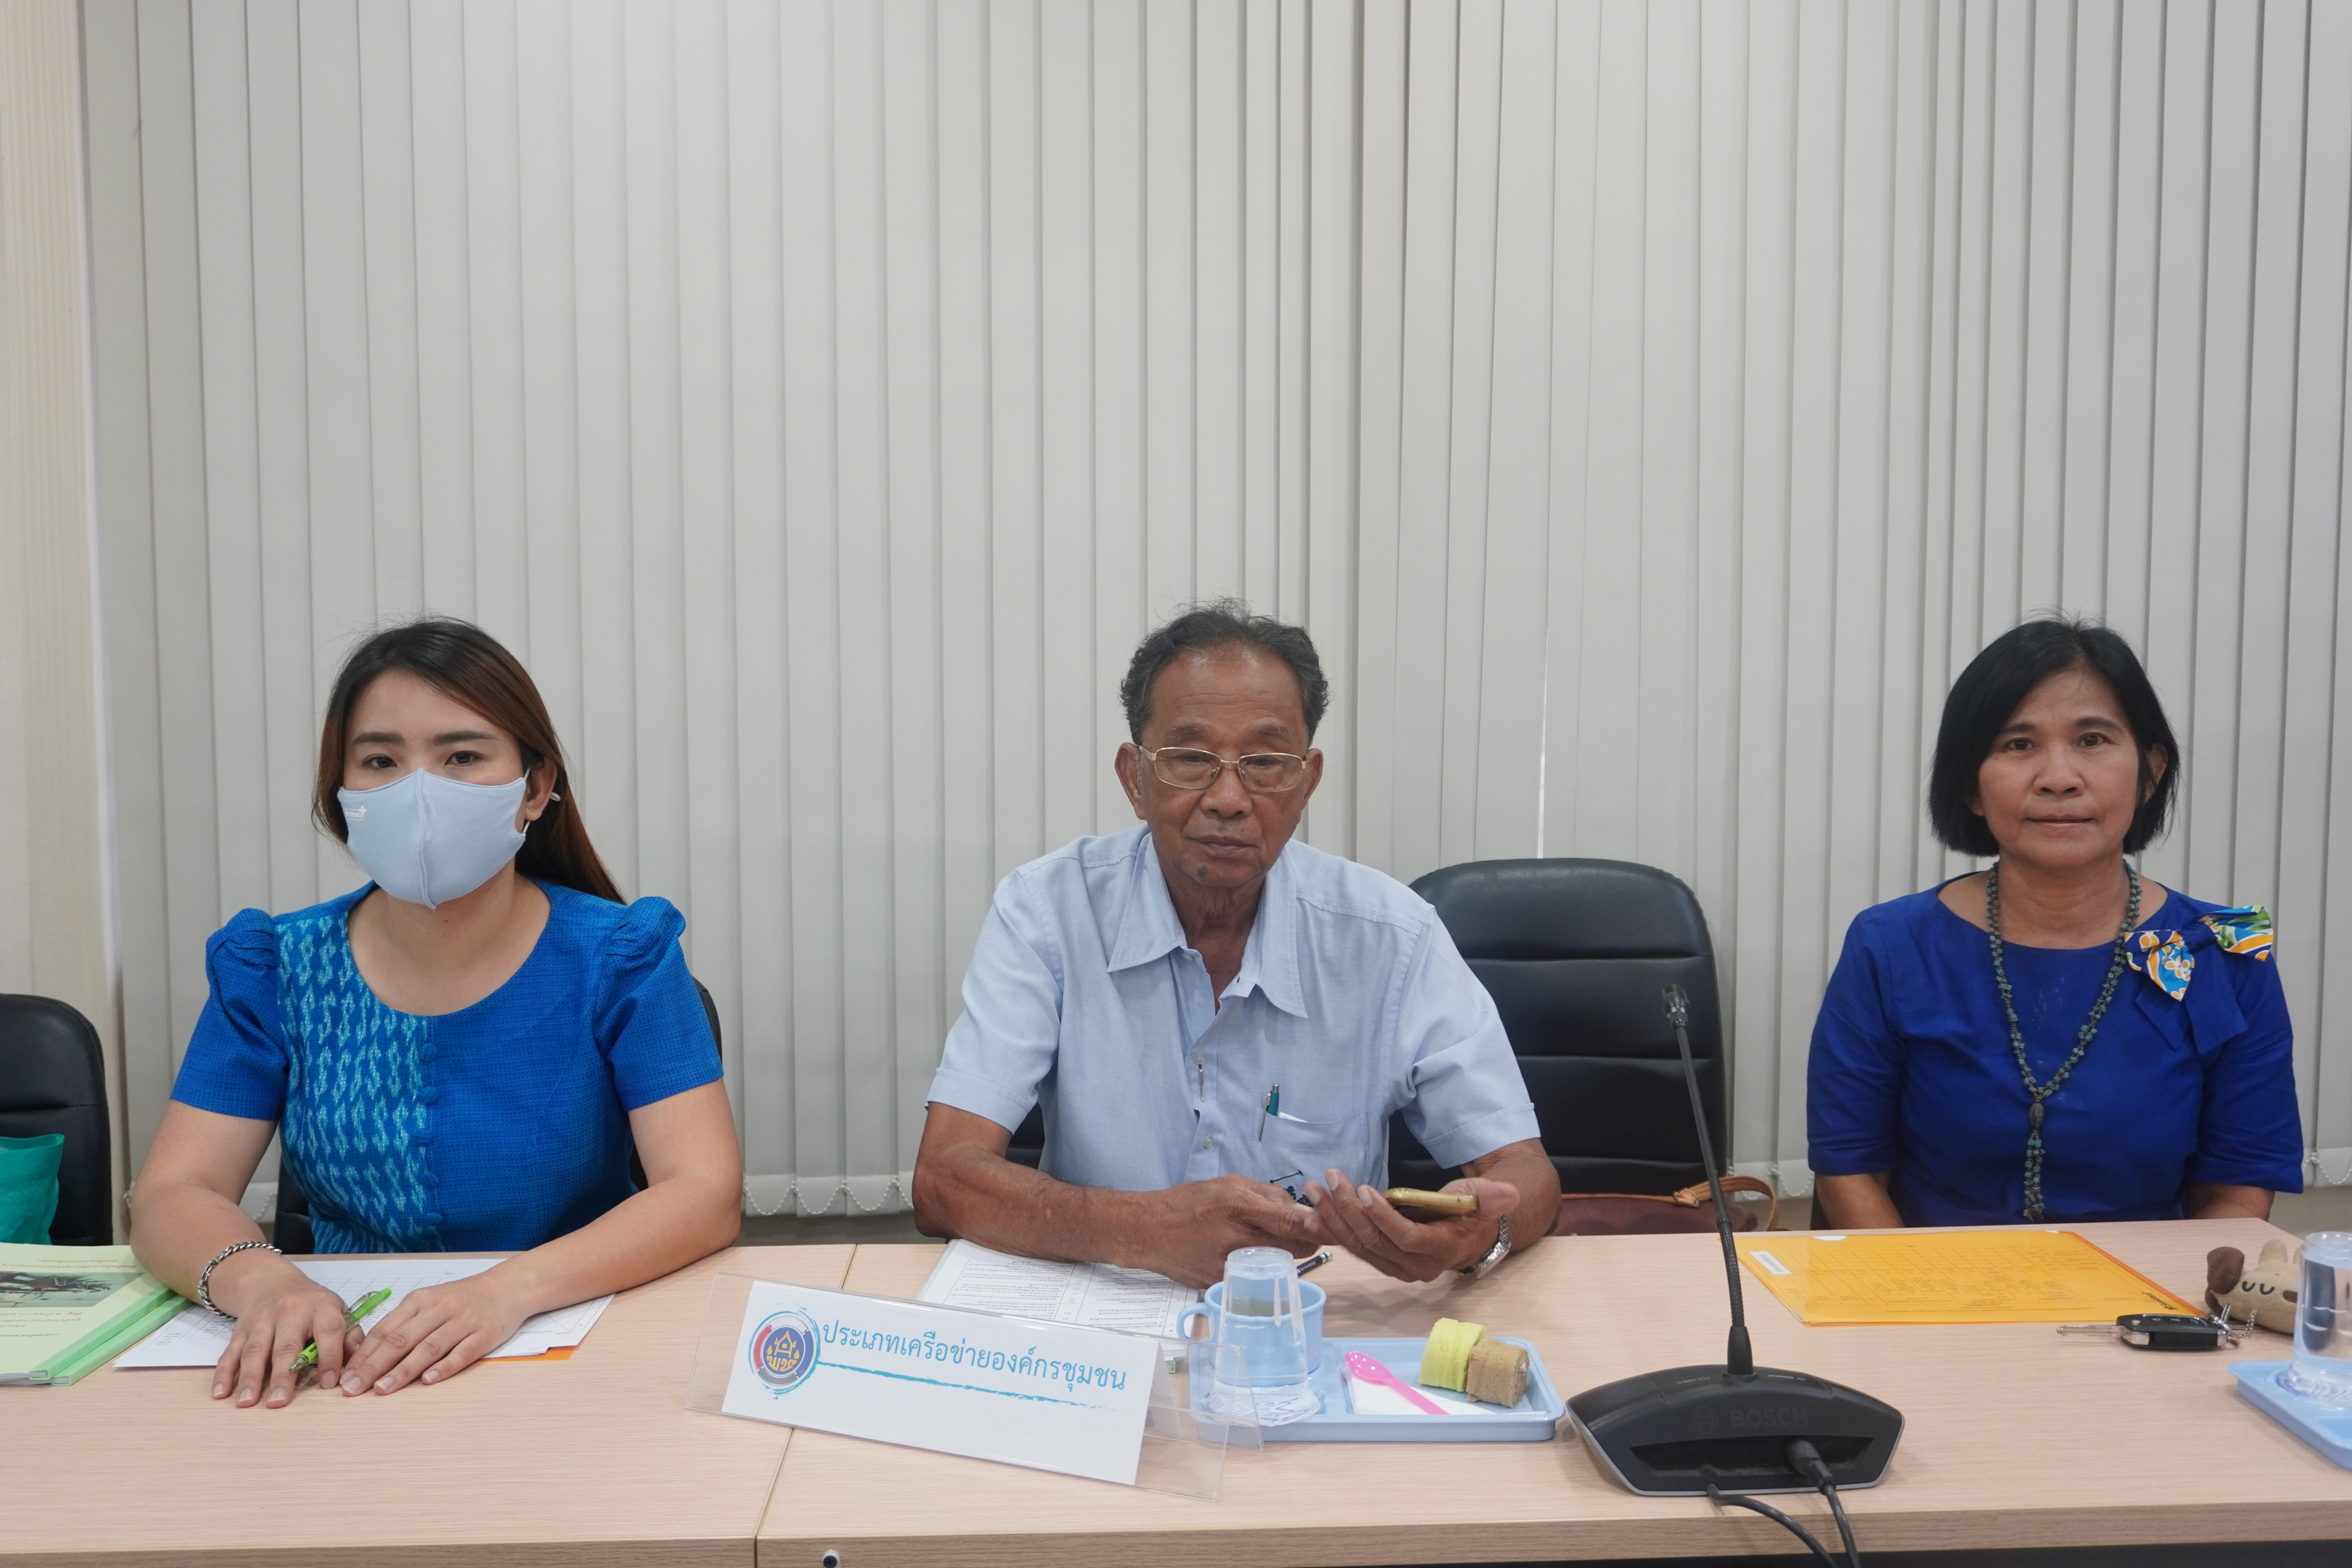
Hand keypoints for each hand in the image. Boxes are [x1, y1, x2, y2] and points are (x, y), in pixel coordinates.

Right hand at [209, 1252, 360, 1408]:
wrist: (271, 1282)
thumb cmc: (311, 1305)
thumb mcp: (337, 1310)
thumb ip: (350, 1336)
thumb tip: (359, 1363)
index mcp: (320, 1308)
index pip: (328, 1332)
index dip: (331, 1357)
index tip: (330, 1383)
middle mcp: (289, 1313)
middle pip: (285, 1346)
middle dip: (282, 1375)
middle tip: (279, 1402)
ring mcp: (261, 1322)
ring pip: (255, 1351)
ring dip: (250, 1379)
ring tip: (247, 1403)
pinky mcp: (239, 1331)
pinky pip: (230, 1353)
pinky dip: (224, 1374)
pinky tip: (221, 1393)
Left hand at [336, 1271, 530, 1394]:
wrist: (509, 1287)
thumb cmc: (462, 1299)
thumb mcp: (430, 1302)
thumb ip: (403, 1324)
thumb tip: (368, 1355)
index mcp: (420, 1300)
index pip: (385, 1329)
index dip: (363, 1354)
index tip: (344, 1377)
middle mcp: (439, 1309)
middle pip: (401, 1339)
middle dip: (374, 1366)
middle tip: (353, 1388)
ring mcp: (463, 1322)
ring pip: (428, 1347)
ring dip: (403, 1370)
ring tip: (382, 1389)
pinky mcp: (484, 1335)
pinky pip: (462, 1352)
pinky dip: (444, 1367)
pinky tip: (428, 1381)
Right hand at [1124, 1175, 1319, 1287]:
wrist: (1147, 1231)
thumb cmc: (1188, 1203)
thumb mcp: (1228, 1185)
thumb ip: (1266, 1195)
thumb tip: (1300, 1209)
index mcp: (1236, 1206)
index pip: (1290, 1222)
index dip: (1317, 1227)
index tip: (1330, 1226)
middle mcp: (1233, 1239)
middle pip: (1292, 1250)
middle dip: (1303, 1242)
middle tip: (1299, 1233)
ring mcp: (1228, 1267)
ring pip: (1276, 1266)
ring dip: (1282, 1255)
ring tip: (1265, 1241)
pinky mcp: (1222, 1284)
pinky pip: (1255, 1277)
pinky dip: (1259, 1267)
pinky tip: (1243, 1255)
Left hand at [1304, 1170, 1519, 1282]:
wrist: (1466, 1236)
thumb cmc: (1472, 1213)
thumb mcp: (1485, 1200)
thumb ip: (1491, 1197)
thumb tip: (1508, 1194)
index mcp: (1440, 1250)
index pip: (1406, 1238)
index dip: (1383, 1217)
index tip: (1364, 1190)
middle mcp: (1415, 1267)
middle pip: (1375, 1241)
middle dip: (1347, 1210)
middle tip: (1329, 1180)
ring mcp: (1395, 1267)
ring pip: (1359, 1246)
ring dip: (1333, 1218)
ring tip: (1314, 1190)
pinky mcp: (1382, 1260)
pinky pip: (1354, 1248)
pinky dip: (1332, 1230)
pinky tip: (1312, 1213)